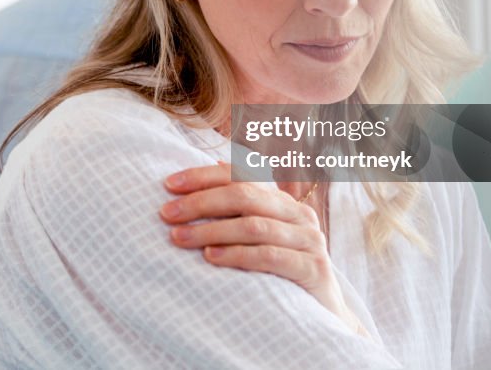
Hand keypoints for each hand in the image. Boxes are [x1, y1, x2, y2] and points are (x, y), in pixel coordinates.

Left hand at [160, 162, 366, 335]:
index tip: (168, 185)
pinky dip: (236, 255)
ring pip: (253, 225)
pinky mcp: (313, 268)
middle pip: (244, 196)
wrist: (324, 319)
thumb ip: (239, 210)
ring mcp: (309, 240)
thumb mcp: (259, 239)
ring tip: (179, 238)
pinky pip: (269, 256)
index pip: (241, 175)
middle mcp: (299, 214)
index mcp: (283, 202)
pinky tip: (210, 258)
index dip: (203, 176)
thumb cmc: (280, 276)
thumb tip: (204, 170)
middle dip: (200, 202)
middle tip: (166, 214)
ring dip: (211, 230)